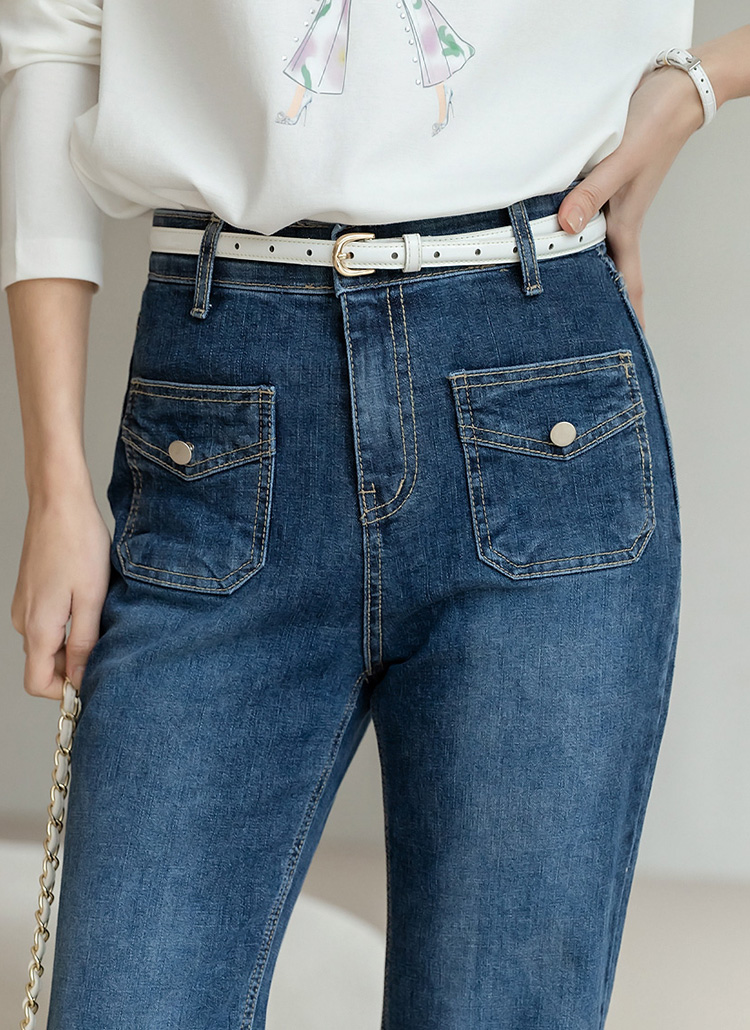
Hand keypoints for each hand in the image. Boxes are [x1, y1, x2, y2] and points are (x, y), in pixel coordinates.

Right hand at [10, 493, 111, 699]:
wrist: (58, 502)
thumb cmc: (78, 543)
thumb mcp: (91, 598)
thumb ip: (84, 642)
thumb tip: (79, 678)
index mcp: (38, 627)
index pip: (37, 684)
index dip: (65, 690)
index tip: (92, 677)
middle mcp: (24, 621)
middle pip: (44, 665)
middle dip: (74, 664)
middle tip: (106, 641)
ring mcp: (24, 606)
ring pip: (47, 643)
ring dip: (72, 641)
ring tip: (99, 615)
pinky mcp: (30, 593)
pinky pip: (47, 623)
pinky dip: (67, 623)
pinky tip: (88, 601)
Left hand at [557, 63, 706, 329]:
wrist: (675, 87)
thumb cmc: (654, 123)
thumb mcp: (622, 160)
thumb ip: (592, 193)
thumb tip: (565, 226)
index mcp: (625, 225)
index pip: (627, 283)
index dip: (627, 317)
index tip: (626, 348)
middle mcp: (617, 221)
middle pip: (606, 273)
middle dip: (595, 305)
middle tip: (573, 336)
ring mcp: (611, 206)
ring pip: (591, 249)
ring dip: (579, 272)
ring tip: (556, 299)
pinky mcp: (602, 186)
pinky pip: (583, 220)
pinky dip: (569, 234)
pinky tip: (551, 238)